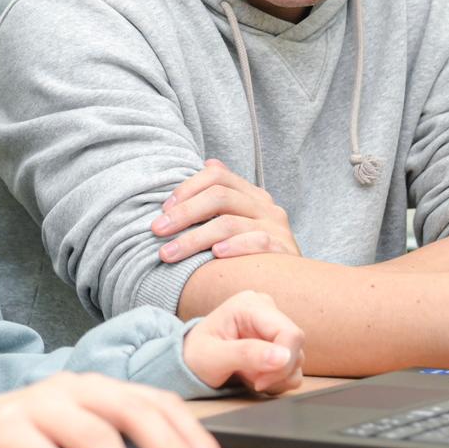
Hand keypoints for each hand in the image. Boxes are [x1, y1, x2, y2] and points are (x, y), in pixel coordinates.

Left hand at [152, 159, 299, 262]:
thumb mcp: (240, 221)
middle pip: (219, 197)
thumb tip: (209, 162)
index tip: (163, 209)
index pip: (217, 176)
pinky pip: (258, 243)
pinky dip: (235, 246)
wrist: (291, 285)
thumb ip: (222, 197)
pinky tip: (214, 254)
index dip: (187, 188)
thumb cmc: (253, 255)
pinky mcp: (286, 251)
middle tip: (156, 231)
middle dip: (183, 214)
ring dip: (193, 239)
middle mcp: (266, 206)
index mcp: (252, 195)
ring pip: (229, 223)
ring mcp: (277, 227)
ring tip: (169, 253)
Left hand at [184, 289, 304, 394]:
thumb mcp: (213, 357)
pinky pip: (293, 366)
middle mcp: (266, 310)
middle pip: (296, 347)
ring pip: (297, 359)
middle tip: (253, 382)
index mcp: (250, 305)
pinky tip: (257, 377)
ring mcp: (273, 325)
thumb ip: (247, 354)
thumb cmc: (196, 355)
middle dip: (278, 372)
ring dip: (277, 378)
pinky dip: (278, 379)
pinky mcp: (278, 341)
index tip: (260, 382)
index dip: (282, 363)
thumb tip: (283, 356)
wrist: (190, 361)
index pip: (290, 333)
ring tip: (250, 377)